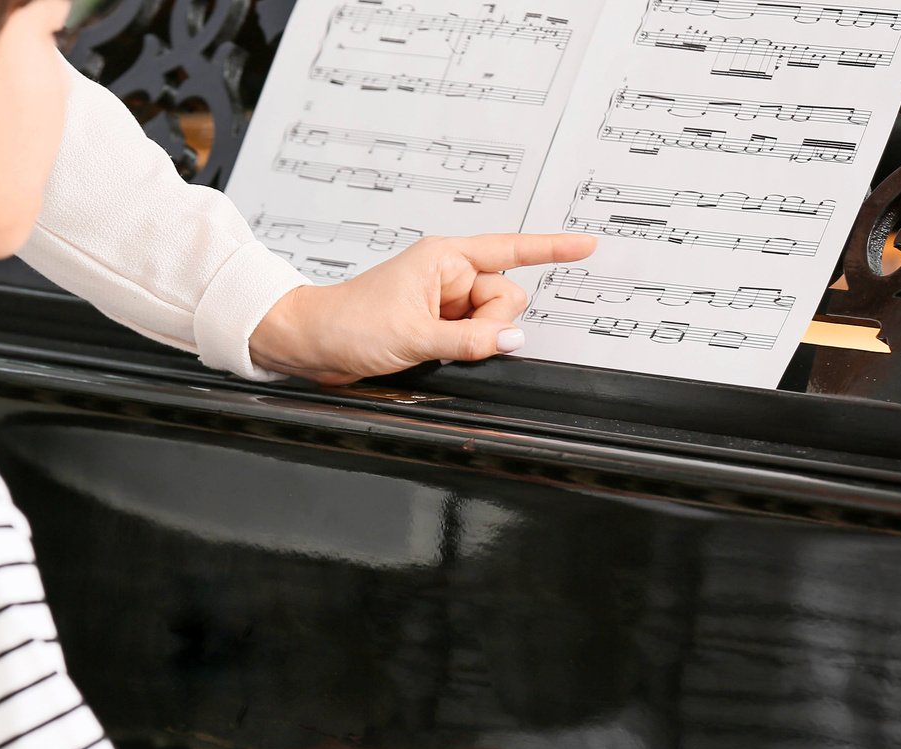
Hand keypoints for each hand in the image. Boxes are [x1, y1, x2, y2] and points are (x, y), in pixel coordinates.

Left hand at [247, 233, 594, 383]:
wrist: (313, 343)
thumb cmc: (348, 323)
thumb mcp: (414, 335)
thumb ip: (469, 340)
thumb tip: (511, 340)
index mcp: (445, 258)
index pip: (510, 250)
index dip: (552, 249)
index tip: (587, 245)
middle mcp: (448, 275)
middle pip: (504, 298)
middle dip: (490, 323)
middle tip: (448, 335)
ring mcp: (443, 301)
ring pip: (491, 323)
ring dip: (474, 340)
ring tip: (429, 343)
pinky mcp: (436, 325)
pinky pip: (473, 337)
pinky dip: (466, 348)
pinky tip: (435, 351)